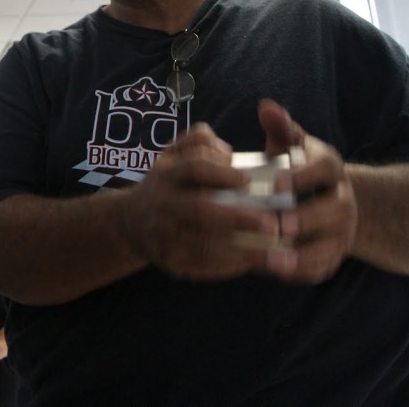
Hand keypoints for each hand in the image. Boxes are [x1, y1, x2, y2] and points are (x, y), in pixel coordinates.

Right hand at [121, 123, 279, 279]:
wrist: (131, 221)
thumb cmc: (167, 183)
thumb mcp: (173, 153)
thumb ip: (198, 140)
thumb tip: (227, 153)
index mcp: (167, 174)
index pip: (194, 169)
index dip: (221, 173)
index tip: (248, 179)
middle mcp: (163, 204)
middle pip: (200, 210)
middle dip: (238, 218)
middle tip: (273, 223)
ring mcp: (164, 235)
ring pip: (204, 245)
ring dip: (242, 251)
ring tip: (276, 254)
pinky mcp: (169, 261)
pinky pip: (202, 266)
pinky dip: (229, 267)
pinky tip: (253, 264)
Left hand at [255, 99, 355, 282]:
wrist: (320, 199)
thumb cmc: (294, 167)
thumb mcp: (289, 145)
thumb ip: (280, 128)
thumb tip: (266, 106)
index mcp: (329, 168)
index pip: (324, 168)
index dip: (304, 176)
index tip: (278, 181)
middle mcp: (341, 200)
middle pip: (333, 211)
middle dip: (308, 218)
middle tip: (281, 224)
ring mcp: (339, 231)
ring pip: (329, 245)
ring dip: (302, 254)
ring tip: (272, 259)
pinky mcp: (331, 255)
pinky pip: (321, 267)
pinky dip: (298, 272)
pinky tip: (271, 270)